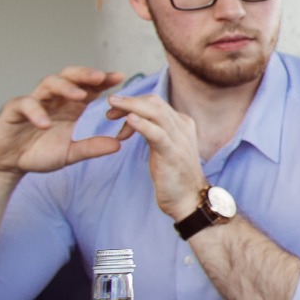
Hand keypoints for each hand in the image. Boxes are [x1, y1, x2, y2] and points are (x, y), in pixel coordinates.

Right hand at [0, 68, 128, 175]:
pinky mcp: (14, 110)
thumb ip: (92, 148)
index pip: (88, 87)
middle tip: (101, 77)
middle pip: (69, 77)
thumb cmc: (39, 152)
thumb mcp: (70, 153)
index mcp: (70, 105)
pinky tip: (46, 123)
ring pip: (49, 83)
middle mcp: (53, 99)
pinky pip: (25, 104)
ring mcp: (34, 101)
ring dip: (65, 87)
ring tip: (80, 96)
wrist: (9, 163)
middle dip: (85, 74)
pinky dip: (36, 112)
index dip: (102, 80)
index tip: (120, 78)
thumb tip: (118, 145)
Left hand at [104, 92, 207, 218]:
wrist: (190, 199)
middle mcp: (182, 127)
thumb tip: (133, 119)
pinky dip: (142, 125)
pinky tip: (129, 120)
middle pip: (155, 103)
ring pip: (156, 113)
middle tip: (110, 103)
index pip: (155, 104)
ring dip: (132, 106)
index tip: (115, 109)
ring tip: (113, 105)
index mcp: (181, 123)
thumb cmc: (174, 175)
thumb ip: (153, 131)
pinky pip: (157, 134)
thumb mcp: (164, 147)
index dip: (133, 102)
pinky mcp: (172, 154)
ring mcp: (179, 139)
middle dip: (130, 100)